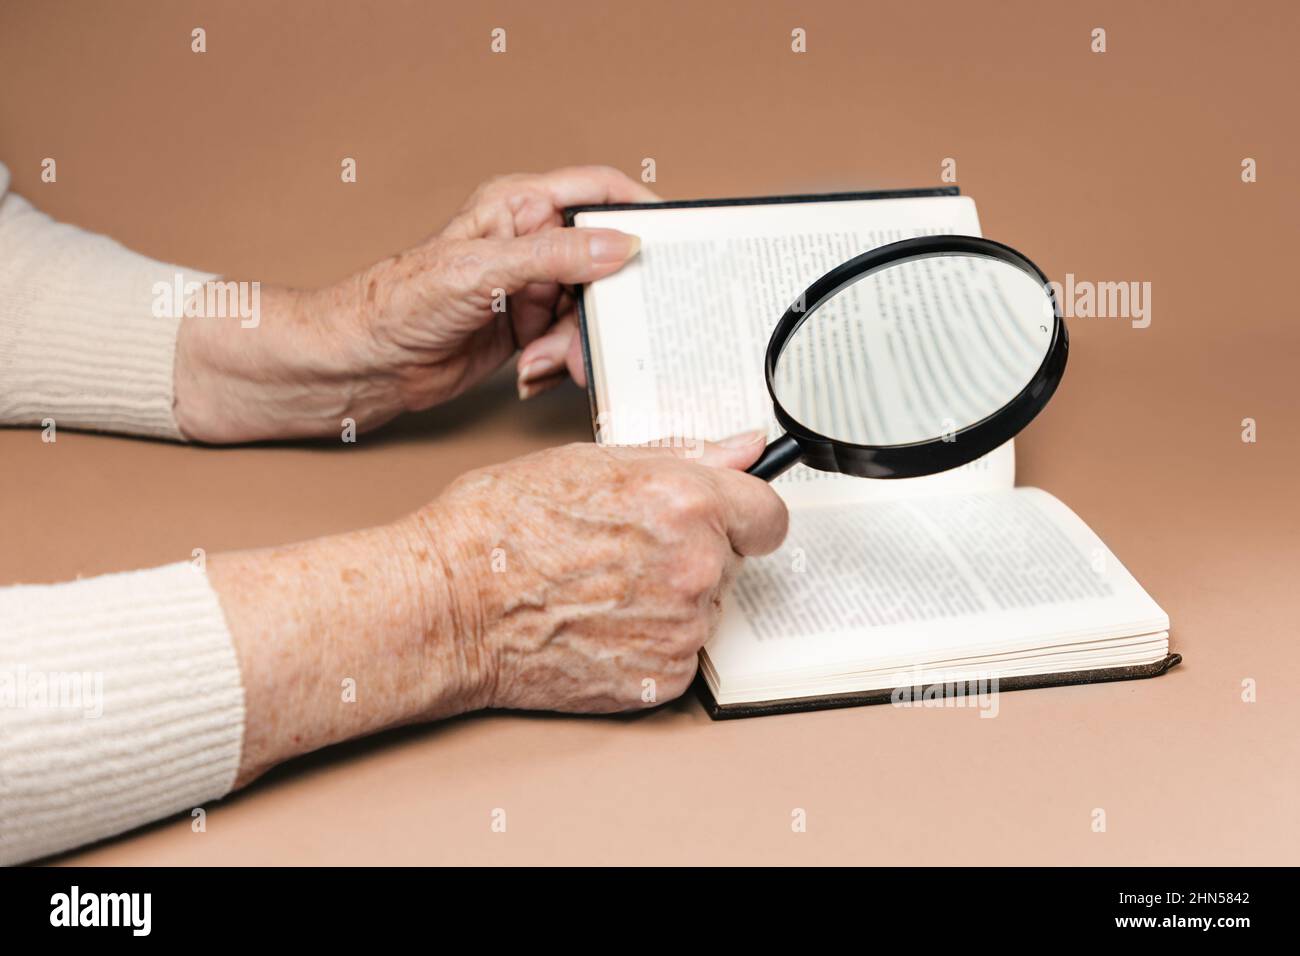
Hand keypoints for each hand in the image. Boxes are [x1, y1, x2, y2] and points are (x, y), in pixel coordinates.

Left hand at [174, 166, 657, 442]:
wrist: (358, 364)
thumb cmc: (396, 303)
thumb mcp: (482, 273)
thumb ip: (555, 258)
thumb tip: (622, 247)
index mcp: (518, 207)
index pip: (595, 191)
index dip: (638, 209)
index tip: (673, 242)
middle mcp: (528, 244)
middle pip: (603, 264)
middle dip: (609, 304)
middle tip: (611, 334)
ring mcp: (527, 291)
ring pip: (589, 313)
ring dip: (576, 345)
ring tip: (546, 365)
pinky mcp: (523, 332)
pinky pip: (567, 345)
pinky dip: (557, 364)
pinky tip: (530, 375)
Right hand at [408, 433, 787, 711]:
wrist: (448, 607)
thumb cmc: (500, 528)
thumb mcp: (591, 463)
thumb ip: (683, 456)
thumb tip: (743, 448)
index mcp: (686, 502)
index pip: (768, 514)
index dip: (741, 516)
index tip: (722, 522)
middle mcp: (697, 567)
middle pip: (733, 561)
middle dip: (694, 554)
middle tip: (625, 552)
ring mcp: (683, 629)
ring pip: (704, 609)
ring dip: (670, 601)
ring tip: (599, 589)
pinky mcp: (663, 679)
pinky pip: (679, 654)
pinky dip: (649, 645)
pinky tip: (598, 625)